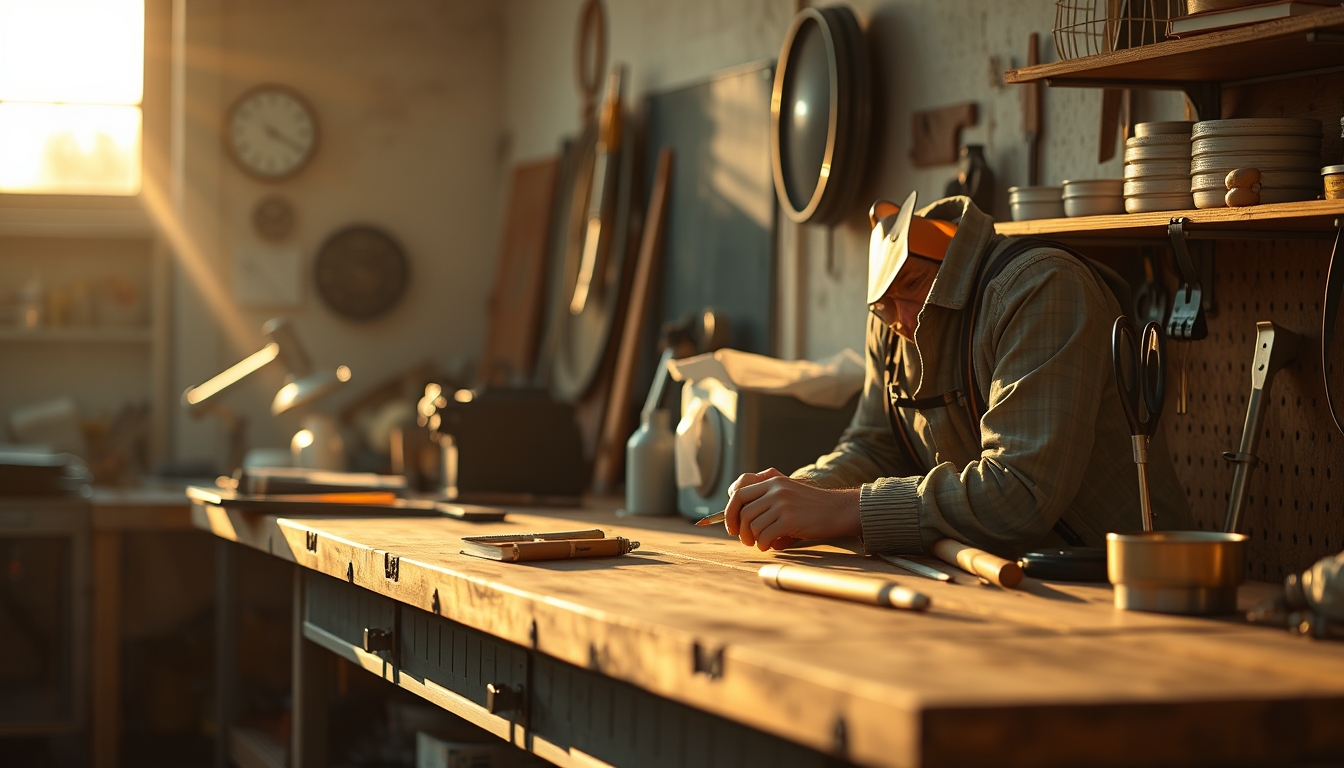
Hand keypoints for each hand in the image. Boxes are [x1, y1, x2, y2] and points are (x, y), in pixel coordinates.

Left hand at [724, 469, 860, 550]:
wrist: (839, 510)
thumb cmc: (812, 507)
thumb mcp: (789, 492)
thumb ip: (767, 499)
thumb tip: (739, 521)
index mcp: (772, 480)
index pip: (739, 492)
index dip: (730, 510)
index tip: (731, 525)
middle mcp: (775, 489)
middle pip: (742, 510)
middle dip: (738, 528)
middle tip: (744, 540)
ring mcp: (782, 503)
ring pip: (752, 524)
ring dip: (753, 539)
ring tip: (760, 544)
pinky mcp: (789, 519)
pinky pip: (764, 535)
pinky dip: (763, 545)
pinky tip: (769, 546)